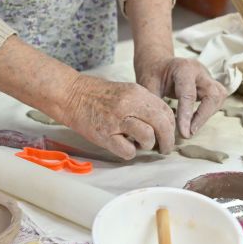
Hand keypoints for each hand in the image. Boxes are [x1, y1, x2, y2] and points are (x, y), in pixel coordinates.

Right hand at [60, 74, 176, 159]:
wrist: (71, 94)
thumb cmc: (98, 94)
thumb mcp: (126, 91)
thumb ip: (144, 104)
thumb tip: (162, 122)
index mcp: (137, 92)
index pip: (165, 110)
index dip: (171, 126)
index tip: (168, 133)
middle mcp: (129, 104)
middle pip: (161, 125)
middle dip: (167, 140)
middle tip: (164, 148)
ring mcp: (117, 120)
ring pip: (147, 138)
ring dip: (147, 145)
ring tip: (139, 144)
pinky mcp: (105, 135)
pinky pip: (128, 151)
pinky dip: (129, 153)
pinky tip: (123, 146)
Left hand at [136, 56, 226, 138]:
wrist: (159, 63)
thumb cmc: (153, 73)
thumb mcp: (148, 85)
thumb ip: (155, 104)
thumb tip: (161, 129)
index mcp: (183, 67)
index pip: (189, 94)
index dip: (187, 116)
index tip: (184, 134)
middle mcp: (199, 70)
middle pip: (212, 94)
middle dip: (203, 116)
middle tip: (189, 133)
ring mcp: (207, 76)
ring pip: (218, 97)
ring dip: (207, 115)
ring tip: (190, 128)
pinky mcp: (210, 84)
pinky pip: (216, 100)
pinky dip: (207, 113)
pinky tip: (194, 121)